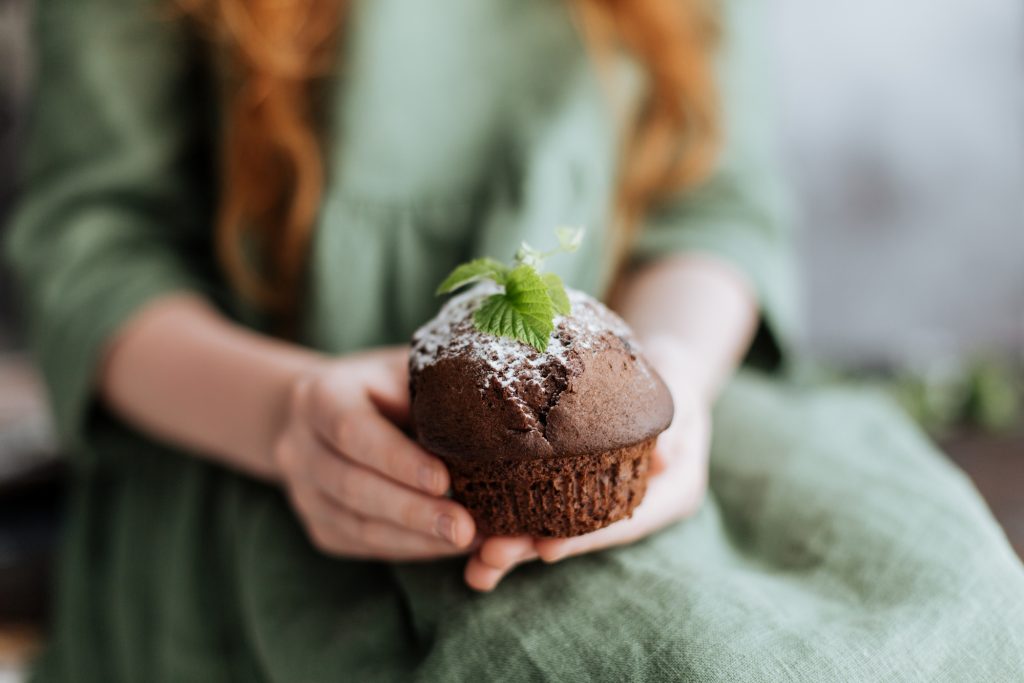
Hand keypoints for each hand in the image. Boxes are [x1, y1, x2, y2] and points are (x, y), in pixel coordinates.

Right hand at [274, 347, 476, 559]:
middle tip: (464, 528)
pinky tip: (444, 547)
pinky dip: (407, 548)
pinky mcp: (319, 524)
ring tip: (465, 542)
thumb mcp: (409, 368)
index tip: (443, 479)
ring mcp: (304, 490)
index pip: (352, 430)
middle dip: (412, 510)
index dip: (396, 458)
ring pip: (356, 524)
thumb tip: (500, 411)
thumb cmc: (391, 384)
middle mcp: (300, 444)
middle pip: (352, 485)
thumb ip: (438, 387)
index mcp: (322, 394)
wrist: (336, 411)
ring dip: (414, 538)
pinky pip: (362, 544)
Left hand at [464, 338, 710, 590]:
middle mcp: (634, 504)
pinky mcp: (570, 483)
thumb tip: (663, 459)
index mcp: (670, 493)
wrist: (656, 365)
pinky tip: (469, 527)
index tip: (547, 549)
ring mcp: (599, 498)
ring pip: (551, 526)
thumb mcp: (683, 390)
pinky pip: (535, 500)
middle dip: (531, 548)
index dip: (584, 538)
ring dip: (511, 543)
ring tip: (473, 562)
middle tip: (489, 557)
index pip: (622, 522)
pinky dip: (503, 512)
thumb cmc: (672, 374)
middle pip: (577, 534)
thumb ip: (676, 424)